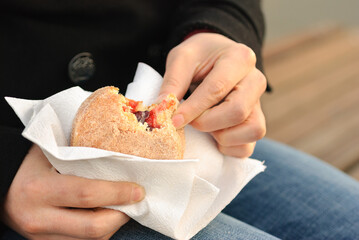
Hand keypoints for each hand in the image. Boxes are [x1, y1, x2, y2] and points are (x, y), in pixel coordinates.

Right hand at [1, 144, 144, 239]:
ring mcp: (41, 237)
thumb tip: (120, 157)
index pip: (87, 194)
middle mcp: (39, 218)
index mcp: (39, 189)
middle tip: (135, 200)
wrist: (3, 189)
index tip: (138, 190)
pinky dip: (100, 233)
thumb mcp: (50, 153)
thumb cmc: (30, 165)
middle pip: (93, 227)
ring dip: (114, 225)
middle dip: (122, 215)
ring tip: (124, 207)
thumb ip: (80, 156)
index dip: (117, 193)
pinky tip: (107, 217)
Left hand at [159, 33, 266, 157]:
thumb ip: (173, 82)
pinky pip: (248, 146)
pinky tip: (213, 136)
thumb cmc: (200, 56)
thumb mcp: (182, 58)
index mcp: (240, 58)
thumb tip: (162, 109)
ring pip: (251, 130)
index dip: (193, 108)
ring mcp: (259, 104)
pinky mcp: (256, 123)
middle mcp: (255, 81)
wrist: (216, 57)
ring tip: (204, 125)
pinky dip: (228, 147)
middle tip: (189, 121)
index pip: (217, 89)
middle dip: (206, 123)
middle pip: (237, 111)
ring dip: (221, 136)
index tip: (174, 120)